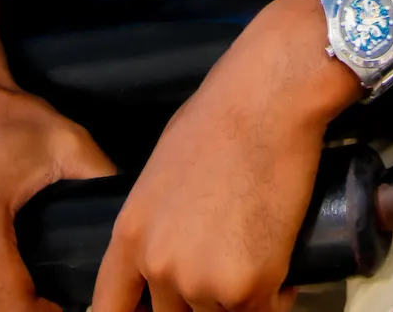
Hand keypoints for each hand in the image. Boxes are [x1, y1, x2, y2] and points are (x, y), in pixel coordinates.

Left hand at [91, 0, 348, 311]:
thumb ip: (159, 221)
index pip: (109, 305)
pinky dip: (277, 296)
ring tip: (261, 260)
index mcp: (130, 235)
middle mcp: (158, 266)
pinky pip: (263, 310)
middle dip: (202, 301)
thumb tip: (176, 244)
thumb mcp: (163, 172)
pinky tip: (283, 270)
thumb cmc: (221, 119)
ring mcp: (202, 281)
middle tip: (227, 274)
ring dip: (241, 299)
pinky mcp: (249, 285)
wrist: (266, 102)